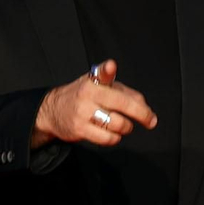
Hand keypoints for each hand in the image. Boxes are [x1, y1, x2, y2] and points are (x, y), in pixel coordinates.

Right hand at [30, 59, 156, 148]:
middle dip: (142, 114)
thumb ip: (125, 92)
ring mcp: (83, 112)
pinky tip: (113, 133)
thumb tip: (144, 106)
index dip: (107, 69)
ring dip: (126, 127)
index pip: (102, 73)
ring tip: (123, 125)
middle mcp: (88, 94)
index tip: (111, 66)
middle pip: (121, 103)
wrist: (53, 110)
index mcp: (94, 81)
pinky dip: (115, 138)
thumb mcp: (101, 87)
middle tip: (150, 120)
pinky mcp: (79, 129)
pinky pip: (107, 138)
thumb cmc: (84, 97)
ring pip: (118, 123)